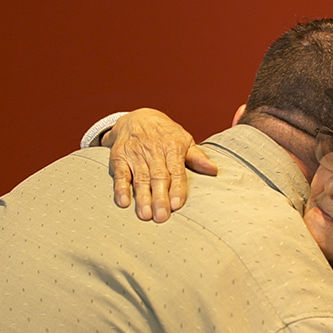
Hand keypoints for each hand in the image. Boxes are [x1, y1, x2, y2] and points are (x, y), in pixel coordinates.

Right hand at [102, 108, 216, 221]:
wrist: (137, 116)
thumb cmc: (165, 134)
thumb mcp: (184, 140)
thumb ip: (197, 157)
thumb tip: (214, 170)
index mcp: (172, 147)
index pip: (176, 171)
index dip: (177, 188)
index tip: (176, 204)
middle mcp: (153, 150)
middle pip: (157, 177)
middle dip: (159, 197)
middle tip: (161, 216)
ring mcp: (135, 154)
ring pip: (140, 178)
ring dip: (142, 197)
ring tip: (145, 214)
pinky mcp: (119, 157)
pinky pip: (120, 174)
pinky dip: (120, 188)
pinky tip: (124, 202)